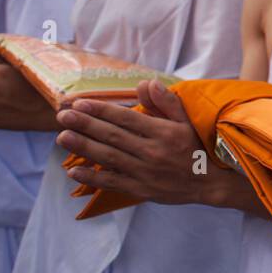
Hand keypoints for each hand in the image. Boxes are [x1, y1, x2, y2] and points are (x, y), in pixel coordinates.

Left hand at [56, 79, 241, 208]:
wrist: (209, 183)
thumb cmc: (196, 148)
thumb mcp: (186, 121)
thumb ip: (166, 102)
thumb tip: (147, 83)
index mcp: (163, 132)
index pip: (126, 118)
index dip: (101, 110)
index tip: (80, 103)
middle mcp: (152, 152)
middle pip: (112, 136)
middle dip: (85, 125)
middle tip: (62, 116)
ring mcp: (144, 172)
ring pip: (108, 157)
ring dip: (83, 147)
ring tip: (62, 137)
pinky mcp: (140, 189)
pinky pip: (112, 182)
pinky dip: (92, 177)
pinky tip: (74, 170)